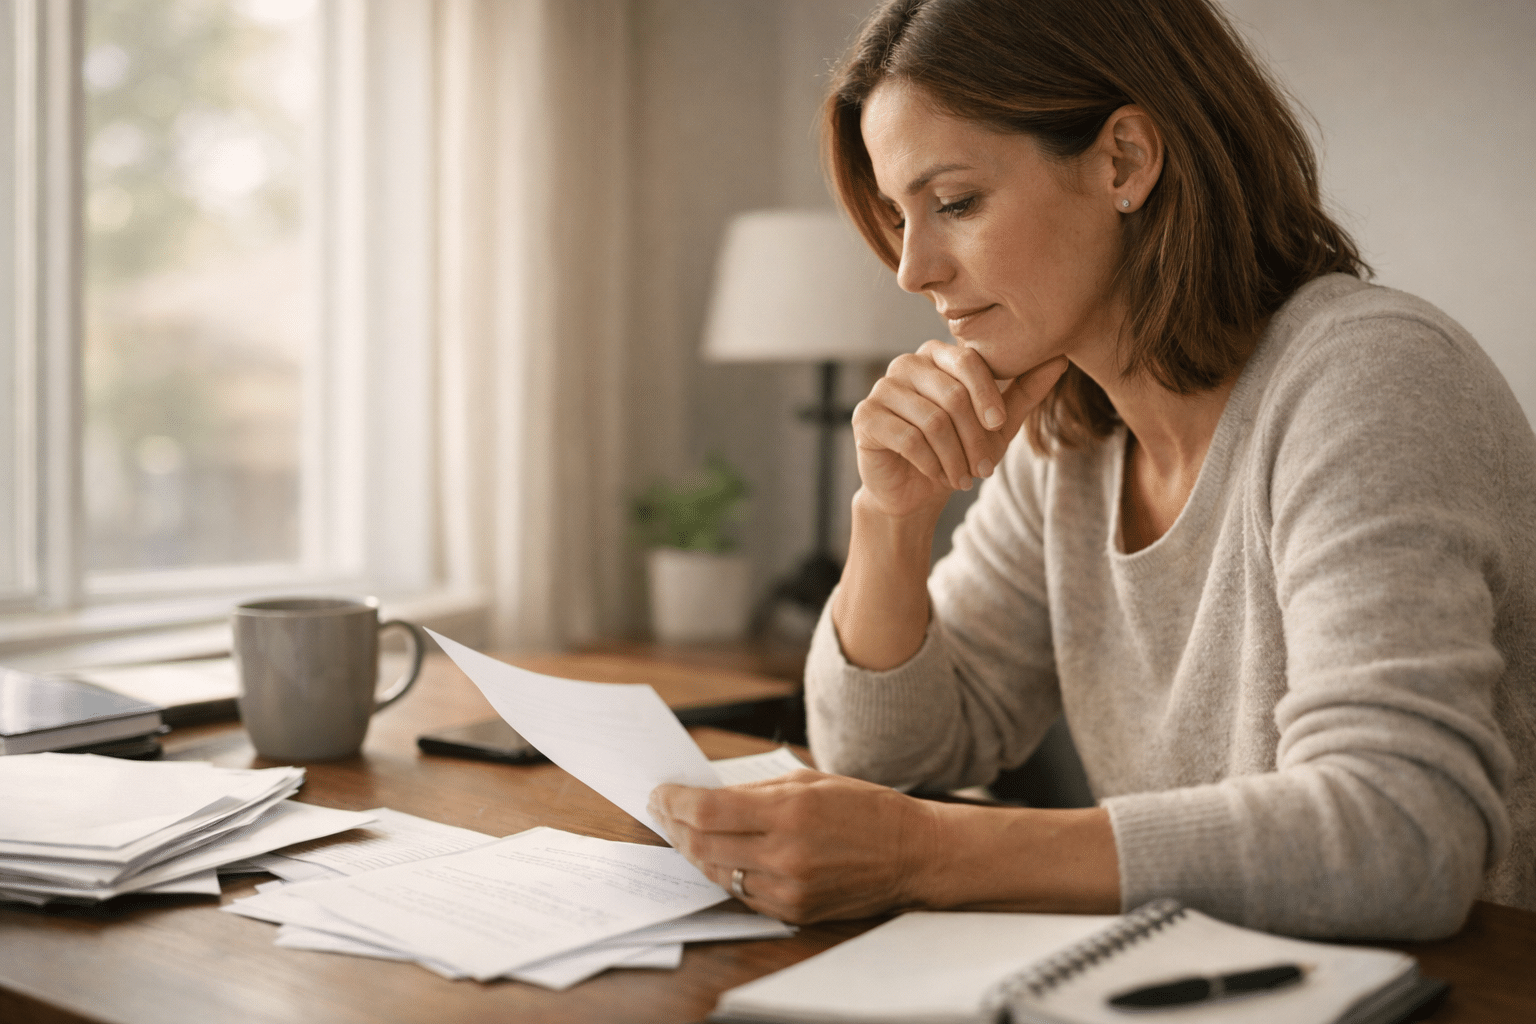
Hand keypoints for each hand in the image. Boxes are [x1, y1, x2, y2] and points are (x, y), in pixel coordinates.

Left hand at [648, 769, 940, 923]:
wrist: (912, 854)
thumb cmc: (865, 808)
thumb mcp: (811, 781)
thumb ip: (756, 791)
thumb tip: (708, 795)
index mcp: (790, 812)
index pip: (708, 811)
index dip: (674, 802)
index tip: (660, 793)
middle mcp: (785, 855)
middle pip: (703, 844)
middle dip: (674, 826)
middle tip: (661, 812)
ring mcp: (788, 889)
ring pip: (717, 873)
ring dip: (693, 852)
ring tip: (681, 832)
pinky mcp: (794, 912)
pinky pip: (742, 893)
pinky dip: (724, 873)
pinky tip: (717, 856)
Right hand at [851, 344, 1068, 518]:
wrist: (914, 490)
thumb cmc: (957, 449)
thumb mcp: (998, 423)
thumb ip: (1025, 389)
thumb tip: (1061, 358)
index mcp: (937, 354)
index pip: (969, 361)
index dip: (988, 396)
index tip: (997, 427)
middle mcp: (906, 364)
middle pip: (952, 394)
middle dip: (974, 438)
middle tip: (985, 468)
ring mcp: (882, 388)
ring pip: (932, 421)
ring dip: (955, 457)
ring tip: (964, 477)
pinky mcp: (865, 417)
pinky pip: (908, 439)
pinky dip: (931, 464)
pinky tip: (938, 476)